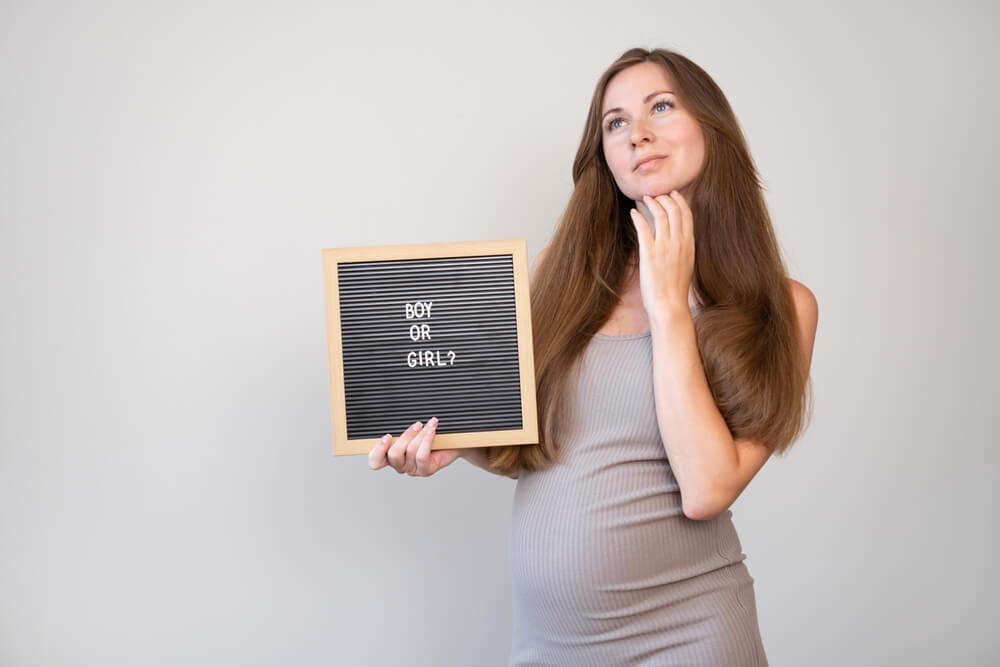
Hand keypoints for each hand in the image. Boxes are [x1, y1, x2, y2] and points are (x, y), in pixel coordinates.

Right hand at [367, 418, 462, 476]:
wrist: (453, 442)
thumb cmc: (430, 434)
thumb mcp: (412, 428)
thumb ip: (399, 425)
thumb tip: (393, 409)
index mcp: (390, 456)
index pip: (375, 461)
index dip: (377, 451)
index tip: (387, 436)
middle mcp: (399, 465)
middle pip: (393, 455)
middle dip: (405, 436)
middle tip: (416, 424)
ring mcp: (412, 469)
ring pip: (410, 452)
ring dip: (420, 434)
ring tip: (429, 423)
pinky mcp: (425, 471)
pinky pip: (422, 456)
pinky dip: (427, 440)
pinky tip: (432, 429)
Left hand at [629, 190, 694, 317]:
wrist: (670, 305)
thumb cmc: (676, 289)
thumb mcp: (687, 265)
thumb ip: (684, 249)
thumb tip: (679, 238)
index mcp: (690, 245)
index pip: (687, 215)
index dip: (680, 201)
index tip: (674, 194)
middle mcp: (679, 243)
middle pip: (674, 211)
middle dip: (665, 199)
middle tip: (656, 195)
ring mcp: (664, 247)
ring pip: (660, 215)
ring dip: (652, 204)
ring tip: (646, 199)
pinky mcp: (650, 253)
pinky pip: (644, 228)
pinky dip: (638, 217)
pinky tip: (634, 213)